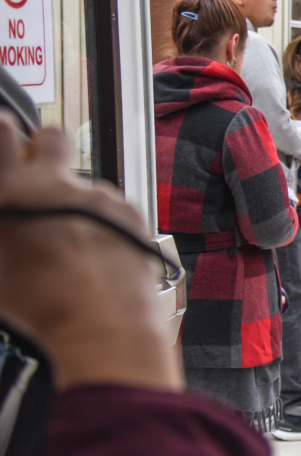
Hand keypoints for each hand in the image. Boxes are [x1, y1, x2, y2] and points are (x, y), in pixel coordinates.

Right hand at [0, 116, 179, 391]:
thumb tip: (8, 213)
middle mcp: (56, 185)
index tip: (5, 146)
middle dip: (45, 149)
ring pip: (84, 183)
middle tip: (40, 178)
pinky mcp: (132, 211)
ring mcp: (99, 196)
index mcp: (11, 192)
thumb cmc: (40, 306)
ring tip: (73, 245)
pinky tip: (98, 254)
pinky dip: (105, 222)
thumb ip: (1, 226)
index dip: (2, 133)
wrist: (102, 326)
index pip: (0, 128)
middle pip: (51, 135)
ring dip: (77, 202)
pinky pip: (113, 207)